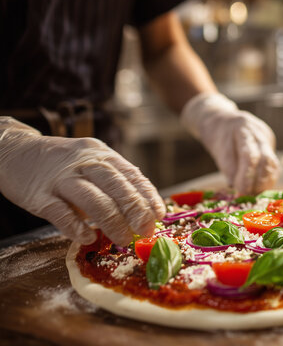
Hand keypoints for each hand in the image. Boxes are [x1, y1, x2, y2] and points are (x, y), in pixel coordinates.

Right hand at [0, 117, 164, 244]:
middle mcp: (84, 163)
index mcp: (101, 155)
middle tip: (147, 230)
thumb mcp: (92, 162)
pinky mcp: (38, 194)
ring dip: (112, 222)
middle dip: (135, 210)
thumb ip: (114, 182)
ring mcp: (61, 178)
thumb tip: (144, 209)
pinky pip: (60, 212)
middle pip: (116, 186)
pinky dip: (76, 227)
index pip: (131, 174)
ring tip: (124, 240)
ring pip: (92, 199)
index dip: (147, 195)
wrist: (14, 151)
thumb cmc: (62, 164)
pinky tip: (88, 238)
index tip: (160, 214)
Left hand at [180, 93, 279, 193]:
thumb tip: (237, 188)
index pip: (250, 156)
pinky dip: (266, 178)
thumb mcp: (218, 151)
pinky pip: (273, 164)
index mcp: (243, 129)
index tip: (241, 191)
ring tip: (252, 194)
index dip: (247, 176)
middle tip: (248, 196)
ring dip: (264, 182)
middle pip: (266, 160)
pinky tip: (258, 187)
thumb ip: (228, 168)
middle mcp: (259, 132)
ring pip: (273, 164)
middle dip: (258, 182)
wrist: (223, 120)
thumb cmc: (219, 136)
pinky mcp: (271, 145)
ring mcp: (268, 138)